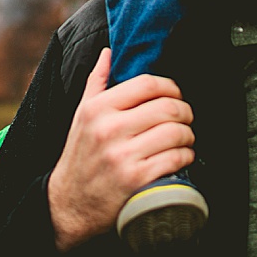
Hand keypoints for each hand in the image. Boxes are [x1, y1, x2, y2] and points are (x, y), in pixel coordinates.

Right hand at [47, 49, 195, 250]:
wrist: (69, 204)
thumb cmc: (79, 156)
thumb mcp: (81, 115)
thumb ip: (97, 81)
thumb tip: (108, 52)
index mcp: (97, 109)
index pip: (147, 84)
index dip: (171, 86)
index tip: (176, 94)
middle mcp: (109, 130)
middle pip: (167, 107)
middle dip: (185, 111)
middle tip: (185, 117)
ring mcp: (123, 156)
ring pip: (176, 133)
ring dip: (188, 135)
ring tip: (184, 138)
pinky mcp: (136, 180)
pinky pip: (176, 159)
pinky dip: (186, 156)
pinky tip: (181, 156)